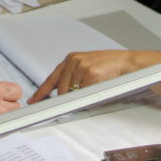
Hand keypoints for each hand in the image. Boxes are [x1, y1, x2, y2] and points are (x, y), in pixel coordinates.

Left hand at [27, 50, 160, 102]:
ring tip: (95, 86)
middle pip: (61, 90)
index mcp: (71, 59)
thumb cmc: (109, 67)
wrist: (127, 63)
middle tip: (75, 100)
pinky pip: (84, 94)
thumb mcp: (86, 68)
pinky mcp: (90, 74)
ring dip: (82, 96)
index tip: (33, 101)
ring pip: (73, 93)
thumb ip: (72, 78)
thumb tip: (60, 96)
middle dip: (67, 99)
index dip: (41, 91)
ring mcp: (81, 67)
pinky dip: (90, 96)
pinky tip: (99, 86)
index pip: (51, 78)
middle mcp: (73, 61)